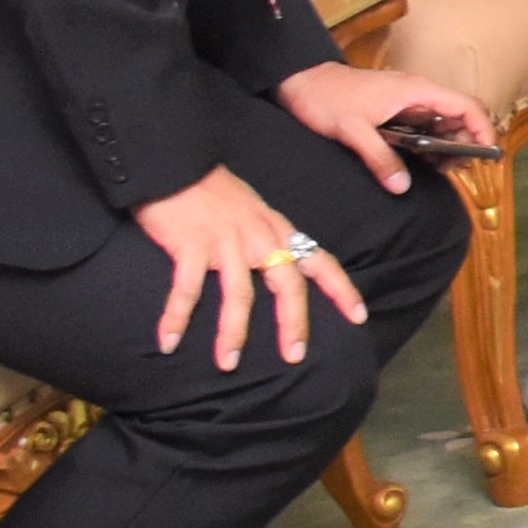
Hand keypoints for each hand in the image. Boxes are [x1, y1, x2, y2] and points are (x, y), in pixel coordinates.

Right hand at [132, 162, 361, 370]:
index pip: (320, 260)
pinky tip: (168, 342)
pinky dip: (176, 318)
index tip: (359, 317)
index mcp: (276, 229)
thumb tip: (278, 266)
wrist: (174, 163)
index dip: (341, 289)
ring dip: (232, 334)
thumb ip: (267, 238)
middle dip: (294, 324)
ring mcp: (225, 241)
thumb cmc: (211, 190)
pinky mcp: (191, 245)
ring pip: (239, 296)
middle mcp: (258, 237)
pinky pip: (187, 290)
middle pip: (287, 285)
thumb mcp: (252, 210)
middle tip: (294, 357)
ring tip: (228, 364)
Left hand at [271, 55, 493, 192]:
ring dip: (449, 145)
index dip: (483, 129)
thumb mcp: (352, 130)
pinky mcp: (398, 110)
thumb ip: (379, 157)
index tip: (487, 155)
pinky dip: (431, 144)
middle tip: (455, 169)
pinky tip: (422, 162)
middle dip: (466, 143)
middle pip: (460, 116)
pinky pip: (427, 126)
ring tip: (440, 168)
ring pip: (445, 122)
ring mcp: (409, 101)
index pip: (466, 106)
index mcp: (416, 91)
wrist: (301, 82)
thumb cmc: (326, 98)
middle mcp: (418, 94)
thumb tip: (402, 187)